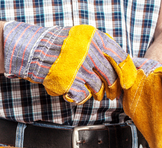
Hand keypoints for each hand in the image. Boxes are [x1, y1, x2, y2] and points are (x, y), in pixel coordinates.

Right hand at [3, 22, 136, 103]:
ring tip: (92, 92)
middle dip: (113, 88)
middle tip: (112, 93)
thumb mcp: (82, 37)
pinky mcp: (70, 82)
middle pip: (111, 77)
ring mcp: (80, 68)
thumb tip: (118, 64)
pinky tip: (75, 93)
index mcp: (96, 39)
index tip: (127, 82)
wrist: (34, 49)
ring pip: (98, 88)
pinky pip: (83, 95)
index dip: (127, 73)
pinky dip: (81, 97)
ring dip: (97, 93)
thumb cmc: (58, 44)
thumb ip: (100, 48)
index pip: (120, 58)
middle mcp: (90, 52)